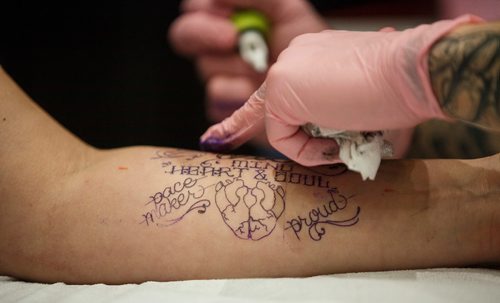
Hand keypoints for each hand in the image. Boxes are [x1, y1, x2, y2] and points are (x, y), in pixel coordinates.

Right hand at [169, 0, 327, 121]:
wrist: (321, 83)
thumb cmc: (302, 44)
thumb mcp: (285, 8)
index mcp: (226, 18)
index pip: (195, 8)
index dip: (203, 10)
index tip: (228, 16)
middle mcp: (217, 47)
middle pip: (183, 35)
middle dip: (205, 34)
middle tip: (233, 38)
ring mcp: (220, 75)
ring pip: (206, 69)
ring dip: (236, 67)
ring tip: (262, 68)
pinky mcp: (225, 104)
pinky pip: (217, 97)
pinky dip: (238, 93)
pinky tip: (254, 90)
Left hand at [201, 15, 482, 165]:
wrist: (413, 71)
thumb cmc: (399, 93)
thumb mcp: (358, 107)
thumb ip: (332, 120)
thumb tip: (331, 145)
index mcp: (311, 59)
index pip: (272, 95)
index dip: (241, 120)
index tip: (216, 138)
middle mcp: (292, 59)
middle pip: (278, 115)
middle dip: (305, 139)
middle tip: (341, 131)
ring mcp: (283, 71)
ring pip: (281, 127)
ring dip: (313, 144)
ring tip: (349, 130)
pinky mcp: (280, 86)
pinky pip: (281, 137)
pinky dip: (306, 149)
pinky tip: (335, 137)